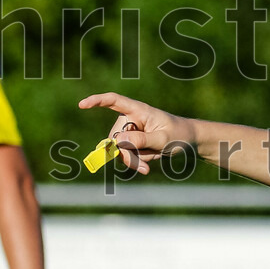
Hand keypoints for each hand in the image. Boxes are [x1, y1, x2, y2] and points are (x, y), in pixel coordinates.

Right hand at [78, 92, 194, 173]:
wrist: (188, 141)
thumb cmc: (179, 134)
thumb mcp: (164, 139)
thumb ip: (141, 139)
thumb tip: (117, 140)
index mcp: (139, 110)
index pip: (114, 101)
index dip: (97, 101)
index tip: (82, 105)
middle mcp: (130, 119)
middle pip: (115, 138)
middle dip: (127, 154)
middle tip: (145, 166)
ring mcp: (129, 132)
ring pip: (119, 151)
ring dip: (134, 159)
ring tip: (154, 158)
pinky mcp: (131, 143)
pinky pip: (125, 156)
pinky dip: (135, 162)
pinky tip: (147, 167)